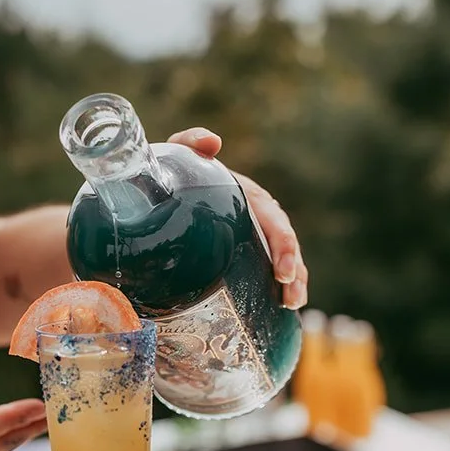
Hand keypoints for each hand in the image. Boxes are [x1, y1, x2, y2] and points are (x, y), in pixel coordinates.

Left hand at [168, 127, 306, 309]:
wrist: (156, 184)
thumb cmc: (172, 170)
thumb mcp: (179, 153)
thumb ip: (192, 142)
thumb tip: (213, 142)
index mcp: (248, 196)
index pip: (275, 221)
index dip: (284, 246)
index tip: (282, 272)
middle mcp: (255, 215)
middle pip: (285, 245)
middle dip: (294, 271)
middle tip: (290, 299)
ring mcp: (251, 233)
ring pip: (282, 258)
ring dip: (293, 282)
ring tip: (291, 307)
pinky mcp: (241, 248)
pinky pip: (265, 267)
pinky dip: (276, 286)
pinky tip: (277, 309)